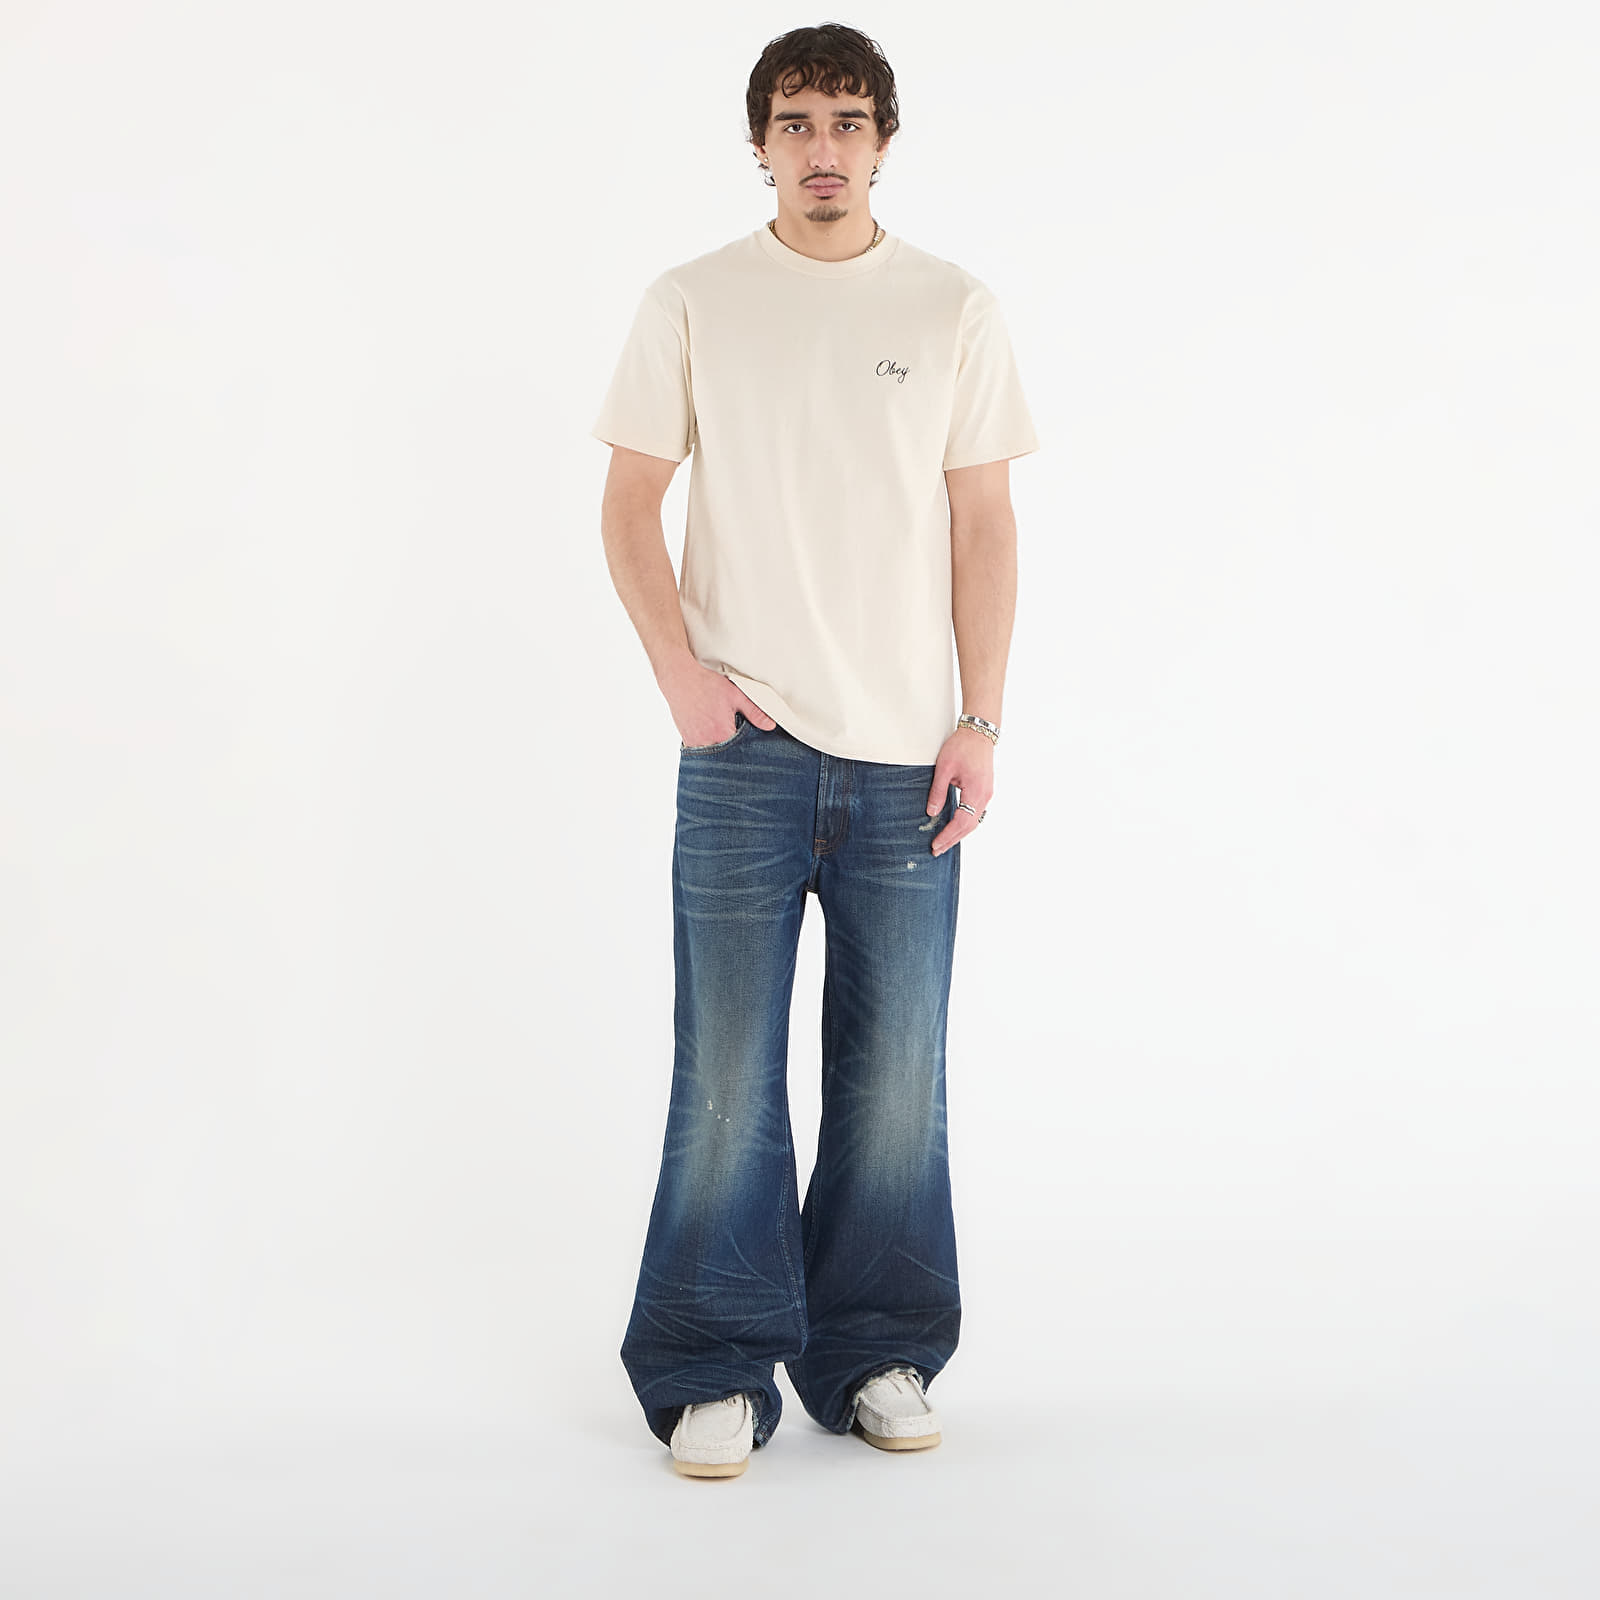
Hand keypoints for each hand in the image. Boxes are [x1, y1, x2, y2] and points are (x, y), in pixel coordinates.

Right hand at [660, 660, 778, 746]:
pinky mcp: (687, 739)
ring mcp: (694, 743)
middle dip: (735, 751)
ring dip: (721, 749)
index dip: (748, 750)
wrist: (679, 678)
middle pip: (727, 756)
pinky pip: (701, 750)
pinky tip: (712, 735)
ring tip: (724, 736)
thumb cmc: (705, 685)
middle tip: (738, 739)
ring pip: (713, 754)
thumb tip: (770, 726)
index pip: (741, 752)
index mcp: (722, 734)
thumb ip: (754, 712)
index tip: (752, 750)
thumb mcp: (736, 695)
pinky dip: (709, 746)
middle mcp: (707, 743)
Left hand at [925, 726, 992, 854]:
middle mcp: (984, 796)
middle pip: (969, 826)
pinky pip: (976, 812)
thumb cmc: (961, 746)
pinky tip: (955, 826)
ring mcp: (986, 794)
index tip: (935, 844)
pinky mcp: (984, 790)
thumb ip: (937, 792)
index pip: (962, 822)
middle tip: (936, 850)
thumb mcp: (944, 768)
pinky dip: (965, 823)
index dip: (948, 835)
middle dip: (953, 839)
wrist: (979, 732)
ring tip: (944, 842)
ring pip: (974, 821)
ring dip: (959, 833)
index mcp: (975, 791)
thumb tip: (931, 812)